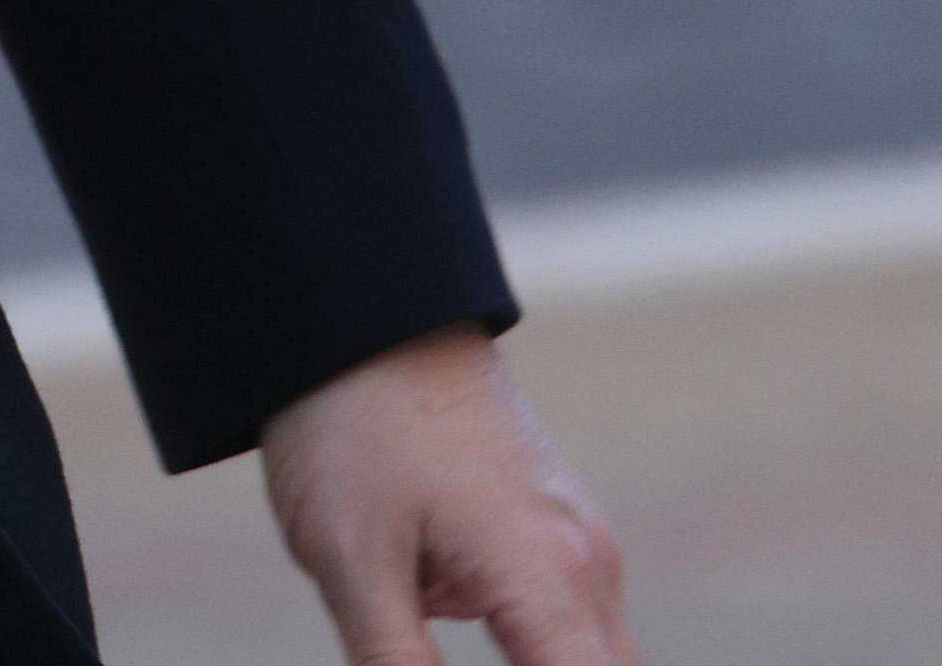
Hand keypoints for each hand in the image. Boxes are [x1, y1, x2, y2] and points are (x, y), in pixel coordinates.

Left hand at [259, 328, 634, 665]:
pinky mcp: (552, 532)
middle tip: (429, 648)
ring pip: (591, 663)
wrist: (358, 310)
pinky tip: (441, 616)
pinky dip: (538, 659)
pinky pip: (566, 626)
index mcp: (547, 576)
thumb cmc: (350, 426)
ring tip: (430, 610)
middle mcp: (586, 564)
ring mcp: (577, 544)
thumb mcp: (352, 563)